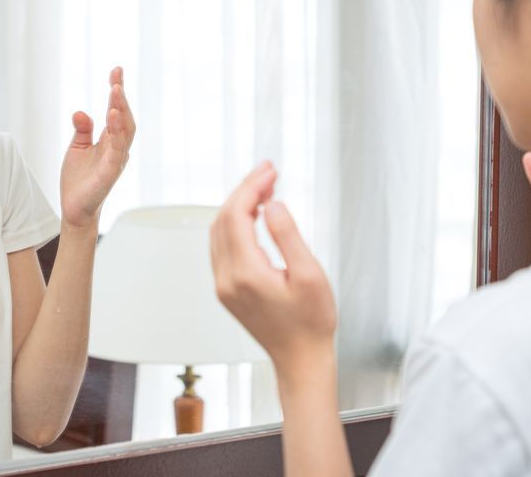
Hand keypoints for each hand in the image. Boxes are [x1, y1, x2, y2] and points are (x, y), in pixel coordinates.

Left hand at [59, 67, 136, 228]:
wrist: (74, 209)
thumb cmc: (79, 179)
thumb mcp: (77, 148)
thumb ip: (82, 130)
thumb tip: (81, 111)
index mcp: (109, 140)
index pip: (116, 111)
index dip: (117, 91)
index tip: (116, 71)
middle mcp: (117, 148)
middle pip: (124, 118)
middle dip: (121, 98)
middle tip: (116, 79)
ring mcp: (115, 161)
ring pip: (124, 132)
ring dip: (121, 112)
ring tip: (115, 92)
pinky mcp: (109, 174)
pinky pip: (116, 152)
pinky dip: (117, 135)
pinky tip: (112, 119)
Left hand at [210, 163, 336, 375]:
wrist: (301, 360)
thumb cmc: (311, 323)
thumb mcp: (310, 275)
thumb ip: (287, 235)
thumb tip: (271, 203)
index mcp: (245, 274)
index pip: (236, 215)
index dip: (251, 187)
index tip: (270, 170)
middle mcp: (226, 279)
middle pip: (223, 219)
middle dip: (244, 190)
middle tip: (269, 172)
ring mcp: (223, 285)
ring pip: (218, 231)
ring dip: (238, 205)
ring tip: (265, 188)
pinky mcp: (226, 289)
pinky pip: (222, 246)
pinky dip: (234, 224)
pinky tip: (254, 215)